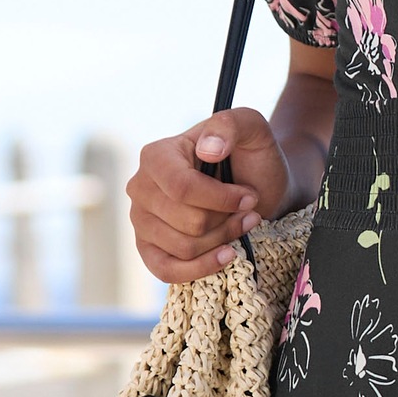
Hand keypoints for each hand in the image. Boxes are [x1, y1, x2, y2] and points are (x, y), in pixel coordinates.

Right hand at [128, 107, 291, 284]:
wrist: (257, 189)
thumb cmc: (252, 158)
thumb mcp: (251, 129)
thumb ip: (231, 125)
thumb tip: (208, 149)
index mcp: (157, 155)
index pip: (182, 188)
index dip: (221, 200)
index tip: (250, 198)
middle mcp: (140, 187)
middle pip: (187, 222)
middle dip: (226, 221)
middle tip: (247, 212)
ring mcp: (141, 220)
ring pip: (184, 247)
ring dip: (222, 240)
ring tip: (240, 225)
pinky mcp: (148, 249)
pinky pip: (165, 271)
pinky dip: (201, 268)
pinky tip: (226, 255)